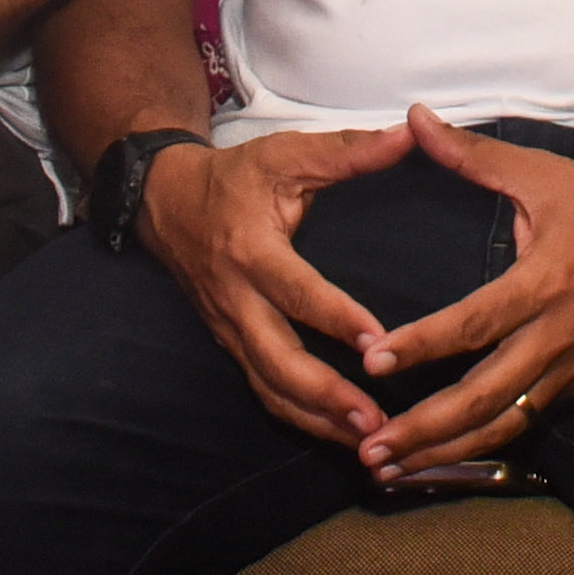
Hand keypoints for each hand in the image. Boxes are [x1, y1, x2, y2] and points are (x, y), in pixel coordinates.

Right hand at [139, 123, 414, 446]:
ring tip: (369, 440)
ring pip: (270, 389)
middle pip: (277, 361)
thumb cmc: (235, 178)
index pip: (296, 291)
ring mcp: (230, 329)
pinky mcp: (231, 345)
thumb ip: (347, 150)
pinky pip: (264, 391)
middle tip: (376, 420)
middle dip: (326, 396)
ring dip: (317, 419)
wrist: (164, 201)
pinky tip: (340, 433)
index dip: (335, 317)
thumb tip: (408, 134)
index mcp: (251, 251)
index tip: (376, 342)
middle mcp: (237, 300)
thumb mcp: (285, 155)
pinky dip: (302, 418)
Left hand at [353, 106, 573, 479]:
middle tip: (370, 450)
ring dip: (447, 450)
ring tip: (392, 469)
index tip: (373, 361)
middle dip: (425, 428)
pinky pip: (527, 423)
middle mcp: (560, 334)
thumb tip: (414, 119)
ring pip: (505, 425)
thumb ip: (474, 154)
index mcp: (548, 281)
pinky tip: (442, 458)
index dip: (424, 343)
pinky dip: (483, 445)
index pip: (475, 321)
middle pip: (486, 396)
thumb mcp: (543, 173)